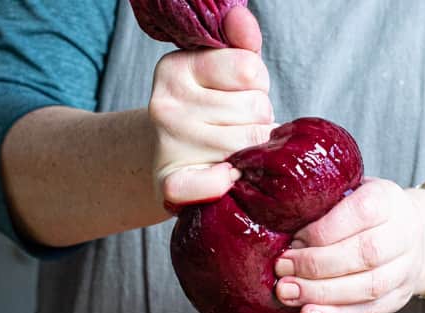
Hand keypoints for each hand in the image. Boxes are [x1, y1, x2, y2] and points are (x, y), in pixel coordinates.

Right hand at [150, 7, 275, 208]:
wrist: (169, 162)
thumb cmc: (207, 113)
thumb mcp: (221, 72)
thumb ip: (239, 45)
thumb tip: (240, 17)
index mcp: (175, 68)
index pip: (249, 69)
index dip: (257, 86)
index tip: (239, 96)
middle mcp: (166, 105)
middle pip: (255, 109)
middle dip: (258, 120)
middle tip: (236, 129)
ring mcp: (167, 145)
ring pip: (249, 145)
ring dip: (253, 151)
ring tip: (232, 149)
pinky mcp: (171, 184)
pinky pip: (213, 184)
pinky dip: (225, 183)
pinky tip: (225, 177)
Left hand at [274, 179, 424, 312]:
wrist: (408, 235)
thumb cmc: (363, 214)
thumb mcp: (347, 194)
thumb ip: (322, 207)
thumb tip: (278, 231)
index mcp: (388, 200)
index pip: (361, 213)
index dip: (323, 231)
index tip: (293, 241)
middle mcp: (404, 234)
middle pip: (365, 254)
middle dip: (316, 265)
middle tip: (282, 270)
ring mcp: (405, 269)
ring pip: (368, 287)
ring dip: (322, 294)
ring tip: (289, 294)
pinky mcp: (398, 298)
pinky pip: (367, 311)